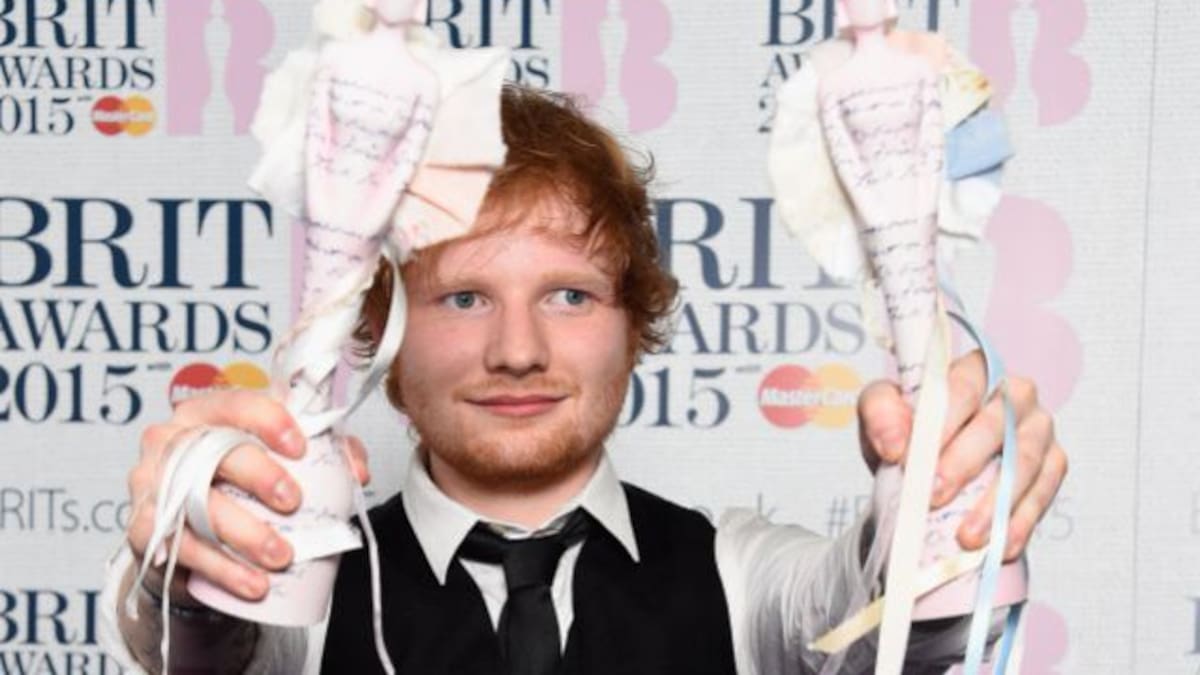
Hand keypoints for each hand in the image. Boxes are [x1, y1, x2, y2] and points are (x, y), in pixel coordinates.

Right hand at [124, 390, 371, 603]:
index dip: (269, 421)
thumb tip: (356, 471)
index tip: (300, 447)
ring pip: (198, 503)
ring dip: (246, 533)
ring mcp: (151, 481)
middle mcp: (171, 439)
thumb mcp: (282, 461)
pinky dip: (224, 568)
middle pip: (217, 452)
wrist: (194, 540)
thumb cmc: (240, 487)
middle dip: (261, 476)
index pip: (236, 403)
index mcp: (207, 412)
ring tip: (281, 555)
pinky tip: (254, 583)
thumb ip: (327, 454)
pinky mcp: (141, 526)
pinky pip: (183, 547)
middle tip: (294, 502)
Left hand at [856, 350, 1067, 560]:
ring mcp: (1039, 429)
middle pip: (995, 426)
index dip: (939, 423)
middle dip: (962, 465)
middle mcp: (1015, 393)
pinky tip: (1000, 546)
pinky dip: (1020, 522)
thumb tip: (895, 445)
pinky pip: (1043, 494)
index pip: (962, 388)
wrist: (926, 466)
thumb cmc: (909, 431)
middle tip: (932, 497)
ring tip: (966, 536)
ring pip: (1023, 463)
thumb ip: (880, 414)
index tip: (912, 458)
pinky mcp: (1053, 464)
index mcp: (974, 370)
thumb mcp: (880, 414)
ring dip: (994, 503)